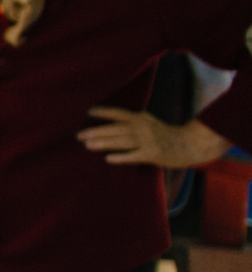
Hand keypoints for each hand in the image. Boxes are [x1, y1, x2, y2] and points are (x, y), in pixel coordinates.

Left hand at [79, 107, 227, 168]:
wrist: (193, 143)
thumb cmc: (170, 134)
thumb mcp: (152, 123)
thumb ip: (135, 124)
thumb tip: (113, 129)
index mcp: (141, 118)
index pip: (118, 113)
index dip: (104, 112)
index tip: (88, 112)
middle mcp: (142, 127)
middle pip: (115, 128)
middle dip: (96, 131)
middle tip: (78, 135)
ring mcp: (147, 140)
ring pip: (121, 141)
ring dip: (103, 143)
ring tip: (87, 145)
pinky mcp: (153, 154)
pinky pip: (134, 156)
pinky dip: (121, 157)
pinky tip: (108, 159)